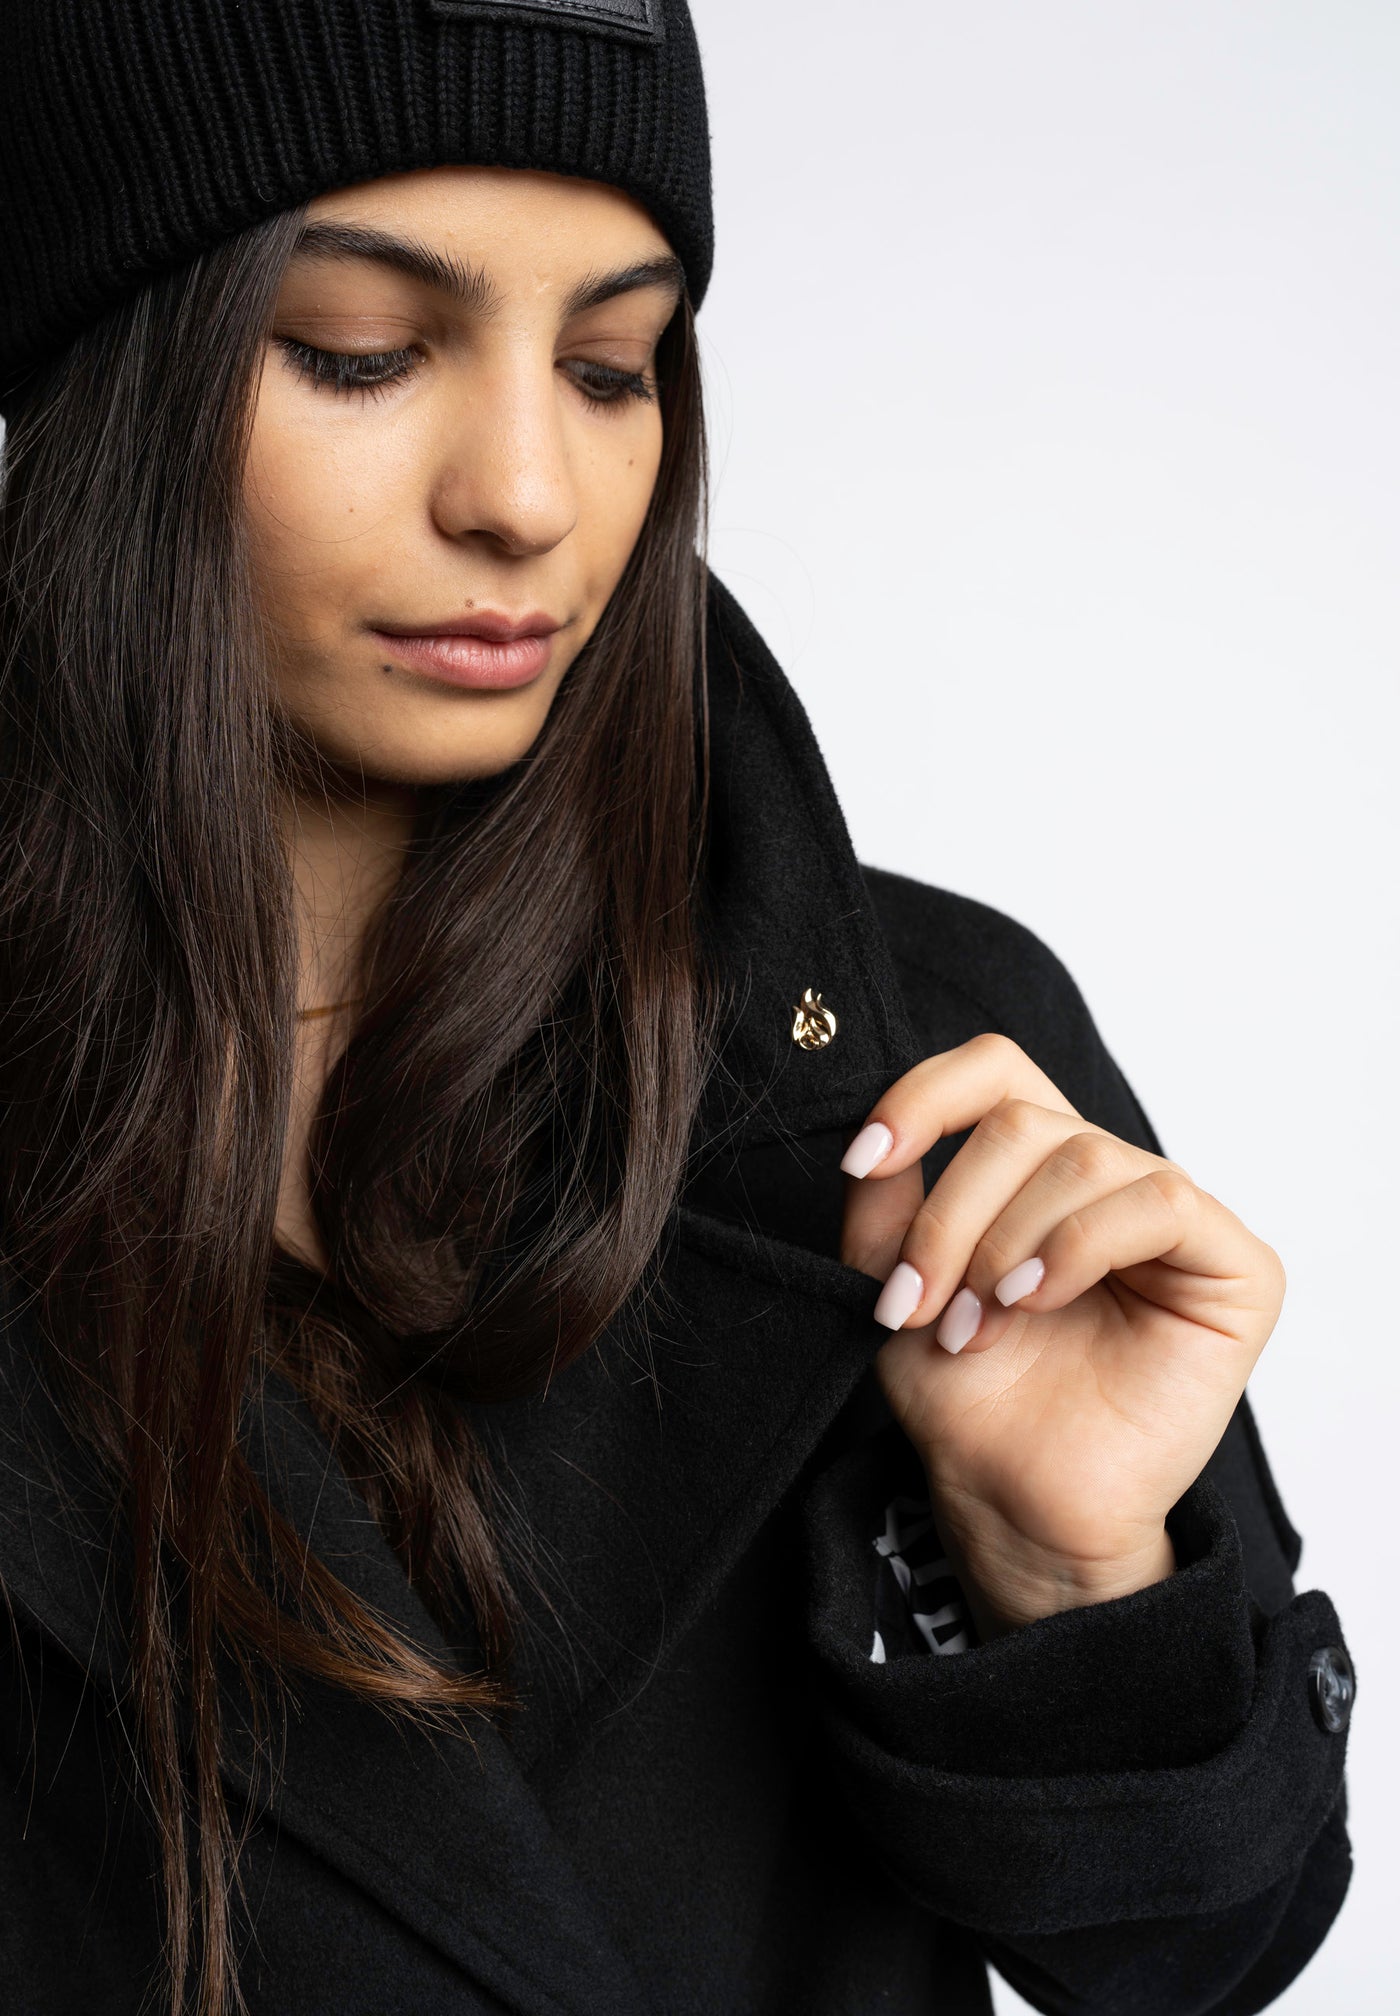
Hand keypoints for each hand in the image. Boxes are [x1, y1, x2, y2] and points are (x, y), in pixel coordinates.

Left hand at [838, 1033, 1284, 1637]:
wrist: (1014, 1502)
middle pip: (1021, 1119)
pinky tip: (1038, 1299)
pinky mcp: (1235, 1266)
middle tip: (920, 1302)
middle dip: (952, 1213)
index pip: (995, 1069)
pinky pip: (1158, 1200)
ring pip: (1081, 1155)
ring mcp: (1173, 1218)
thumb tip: (883, 1135)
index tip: (867, 1161)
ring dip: (1006, 1243)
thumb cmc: (968, 1398)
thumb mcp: (894, 1283)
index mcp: (1033, 1169)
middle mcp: (1106, 1178)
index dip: (926, 1096)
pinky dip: (1079, 1245)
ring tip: (975, 1323)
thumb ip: (886, 1201)